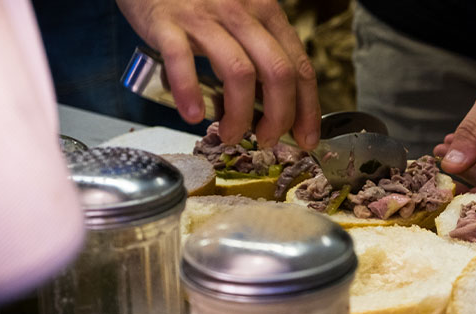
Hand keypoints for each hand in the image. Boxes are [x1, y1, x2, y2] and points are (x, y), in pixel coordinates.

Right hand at [117, 0, 320, 148]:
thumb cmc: (199, 0)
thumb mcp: (240, 17)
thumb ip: (257, 53)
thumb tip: (271, 107)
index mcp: (266, 12)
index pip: (300, 66)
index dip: (307, 108)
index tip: (306, 138)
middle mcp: (241, 13)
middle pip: (278, 72)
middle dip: (279, 117)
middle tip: (267, 139)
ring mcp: (205, 18)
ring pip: (238, 73)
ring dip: (239, 115)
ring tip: (230, 134)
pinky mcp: (168, 23)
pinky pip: (183, 60)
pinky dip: (189, 92)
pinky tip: (192, 114)